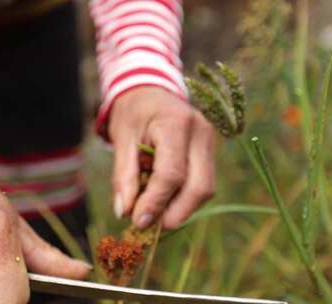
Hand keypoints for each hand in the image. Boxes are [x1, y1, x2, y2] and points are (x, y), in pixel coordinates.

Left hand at [109, 86, 215, 229]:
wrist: (150, 89)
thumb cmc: (133, 112)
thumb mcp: (121, 139)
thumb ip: (124, 176)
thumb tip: (125, 213)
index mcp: (176, 124)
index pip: (172, 174)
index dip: (155, 202)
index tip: (137, 221)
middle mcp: (201, 132)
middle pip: (198, 187)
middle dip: (175, 213)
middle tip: (149, 226)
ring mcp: (210, 141)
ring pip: (205, 189)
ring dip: (180, 208)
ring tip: (153, 211)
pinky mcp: (210, 151)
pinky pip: (202, 183)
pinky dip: (183, 198)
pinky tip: (163, 199)